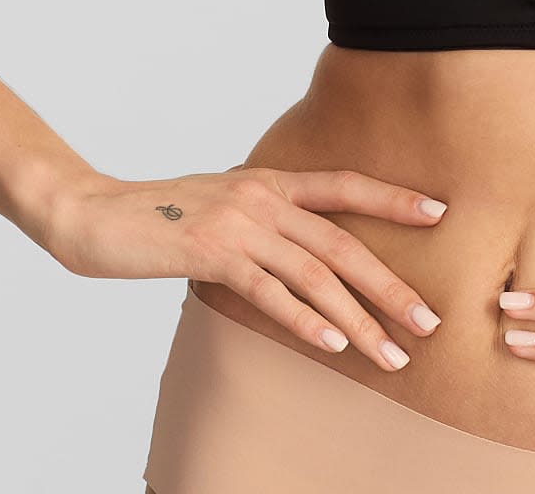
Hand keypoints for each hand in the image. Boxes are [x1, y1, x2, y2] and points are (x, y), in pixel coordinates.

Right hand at [48, 167, 447, 371]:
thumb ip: (266, 217)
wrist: (96, 213)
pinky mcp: (211, 253)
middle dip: (391, 285)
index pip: (345, 185)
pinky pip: (270, 292)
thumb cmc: (161, 214)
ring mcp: (240, 223)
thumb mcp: (224, 202)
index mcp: (272, 180)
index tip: (438, 213)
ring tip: (392, 354)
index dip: (393, 197)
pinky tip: (333, 346)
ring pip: (316, 275)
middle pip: (343, 243)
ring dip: (359, 320)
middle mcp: (264, 196)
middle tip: (429, 321)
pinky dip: (305, 320)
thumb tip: (304, 247)